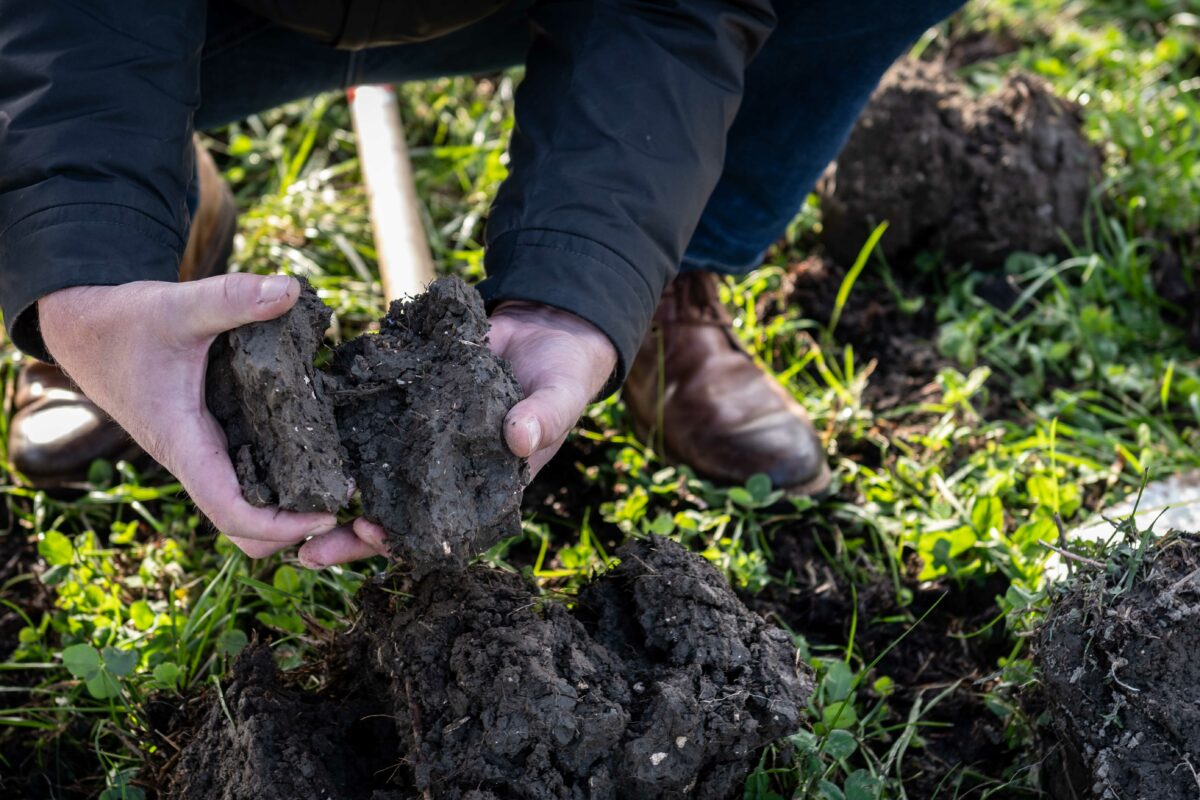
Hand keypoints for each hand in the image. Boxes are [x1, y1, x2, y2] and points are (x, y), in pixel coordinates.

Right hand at [39, 275, 338, 558]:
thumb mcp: (176, 304)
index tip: (328, 513)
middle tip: (343, 498)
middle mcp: (195, 458)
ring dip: (290, 503)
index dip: (281, 525)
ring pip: (247, 503)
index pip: (231, 511)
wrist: (87, 327)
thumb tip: (290, 289)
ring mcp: (204, 451)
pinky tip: (319, 444)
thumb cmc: (124, 322)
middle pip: (242, 528)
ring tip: (340, 476)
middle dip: (292, 529)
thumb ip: (232, 297)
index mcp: (184, 443)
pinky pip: (248, 472)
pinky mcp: (211, 437)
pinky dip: (281, 472)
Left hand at [296, 300, 616, 567]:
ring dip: (336, 486)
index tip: (368, 535)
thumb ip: (546, 416)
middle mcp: (446, 470)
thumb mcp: (562, 394)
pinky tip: (302, 434)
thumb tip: (520, 438)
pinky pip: (372, 420)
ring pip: (374, 471)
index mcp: (485, 486)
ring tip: (289, 498)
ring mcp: (423, 438)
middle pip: (394, 512)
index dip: (403, 539)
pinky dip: (342, 429)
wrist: (545, 329)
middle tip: (305, 548)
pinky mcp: (408, 401)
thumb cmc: (562, 374)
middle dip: (350, 533)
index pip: (440, 529)